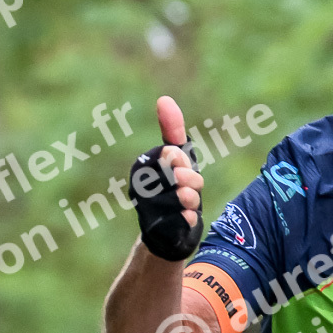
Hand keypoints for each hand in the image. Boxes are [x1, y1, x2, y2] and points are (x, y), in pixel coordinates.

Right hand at [128, 95, 204, 259]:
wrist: (169, 233)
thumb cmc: (174, 188)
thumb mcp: (176, 158)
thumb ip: (172, 130)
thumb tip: (164, 99)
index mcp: (141, 167)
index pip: (172, 154)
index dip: (184, 162)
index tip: (182, 168)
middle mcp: (139, 187)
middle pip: (181, 175)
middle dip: (192, 180)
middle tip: (189, 188)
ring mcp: (146, 211)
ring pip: (185, 197)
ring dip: (193, 200)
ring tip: (187, 204)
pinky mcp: (158, 232)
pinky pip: (184, 219)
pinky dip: (190, 218)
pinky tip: (186, 219)